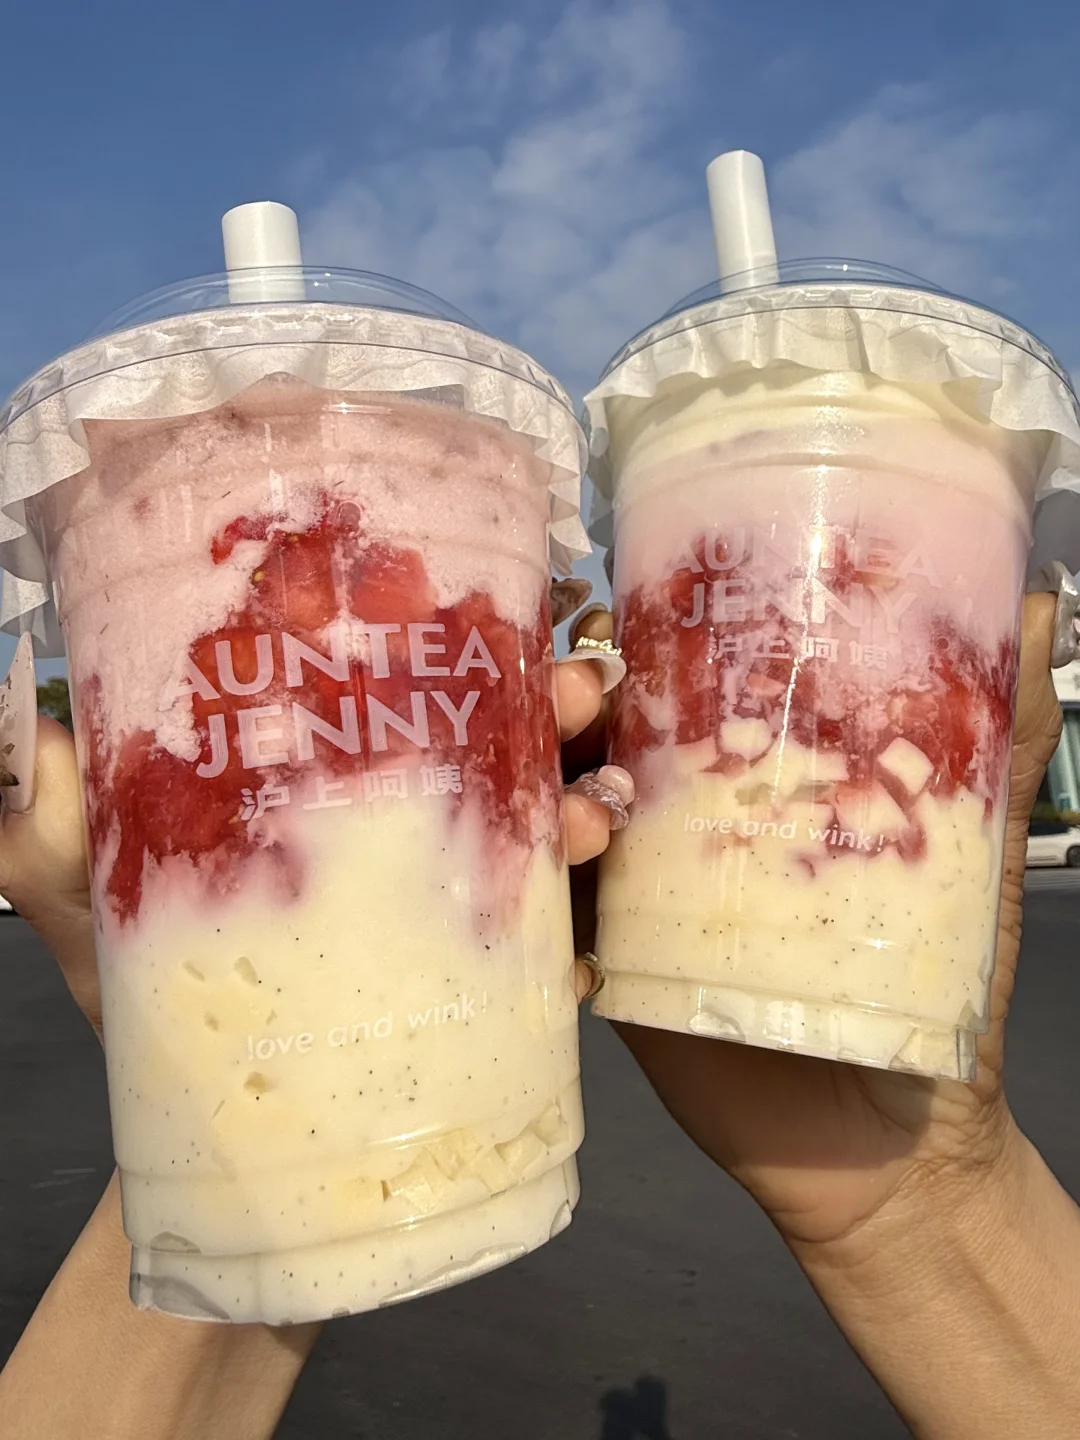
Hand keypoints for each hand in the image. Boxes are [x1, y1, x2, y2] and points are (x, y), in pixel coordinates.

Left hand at [0, 634, 627, 1030]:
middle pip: (493, 748)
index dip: (464, 645)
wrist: (178, 1103)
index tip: (510, 622)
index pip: (403, 687)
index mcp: (319, 775)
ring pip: (530, 842)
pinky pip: (534, 965)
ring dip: (581, 817)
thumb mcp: (77, 883)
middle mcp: (389, 828)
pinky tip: (581, 956)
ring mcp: (430, 908)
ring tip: (596, 819)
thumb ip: (44, 822)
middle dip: (554, 710)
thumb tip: (43, 737)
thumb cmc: (130, 970)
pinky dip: (569, 953)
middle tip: (581, 694)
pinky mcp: (460, 993)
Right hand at [579, 595, 1060, 1249]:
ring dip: (547, 797)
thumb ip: (997, 739)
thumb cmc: (941, 982)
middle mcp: (677, 817)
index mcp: (751, 772)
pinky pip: (546, 926)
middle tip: (585, 692)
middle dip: (568, 699)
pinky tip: (563, 917)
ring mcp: (633, 892)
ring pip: (552, 815)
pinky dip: (534, 909)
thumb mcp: (974, 852)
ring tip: (592, 816)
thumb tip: (1038, 596)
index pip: (670, 677)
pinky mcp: (610, 970)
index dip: (634, 636)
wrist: (893, 1144)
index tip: (625, 609)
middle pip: (590, 733)